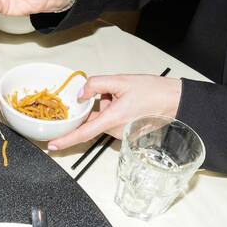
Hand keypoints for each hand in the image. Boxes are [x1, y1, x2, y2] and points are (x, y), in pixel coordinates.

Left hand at [48, 75, 182, 149]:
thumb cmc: (152, 91)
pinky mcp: (126, 134)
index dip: (65, 140)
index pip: (83, 133)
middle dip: (97, 106)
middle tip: (114, 94)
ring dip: (106, 108)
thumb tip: (80, 94)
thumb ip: (96, 85)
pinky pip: (111, 122)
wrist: (175, 101)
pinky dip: (113, 111)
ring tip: (124, 97)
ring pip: (102, 120)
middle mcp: (115, 131)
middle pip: (93, 120)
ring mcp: (121, 134)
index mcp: (113, 119)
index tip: (51, 146)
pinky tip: (127, 103)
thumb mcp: (121, 81)